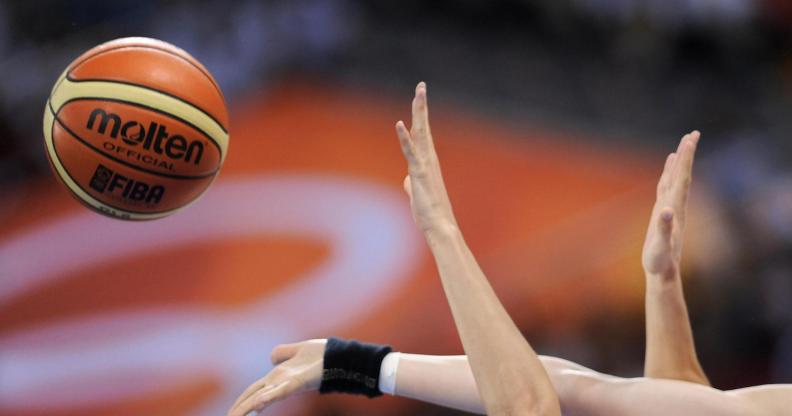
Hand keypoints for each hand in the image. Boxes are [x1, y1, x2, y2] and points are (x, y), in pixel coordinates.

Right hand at [227, 339, 325, 415]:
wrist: (338, 355)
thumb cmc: (321, 354)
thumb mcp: (296, 350)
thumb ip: (282, 353)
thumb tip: (271, 358)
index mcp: (277, 376)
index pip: (253, 389)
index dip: (241, 399)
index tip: (231, 412)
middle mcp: (279, 382)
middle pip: (253, 396)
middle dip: (240, 408)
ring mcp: (287, 384)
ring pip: (261, 397)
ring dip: (247, 407)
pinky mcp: (297, 383)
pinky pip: (279, 391)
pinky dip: (268, 397)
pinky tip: (257, 404)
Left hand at [396, 82, 457, 235]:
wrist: (440, 226)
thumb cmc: (429, 213)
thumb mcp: (416, 194)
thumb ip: (411, 184)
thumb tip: (407, 180)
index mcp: (426, 162)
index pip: (422, 134)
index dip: (420, 115)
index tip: (419, 97)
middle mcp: (429, 159)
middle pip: (423, 126)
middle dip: (421, 105)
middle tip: (421, 85)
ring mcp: (425, 165)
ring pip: (421, 133)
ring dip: (419, 112)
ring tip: (419, 93)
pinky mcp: (419, 174)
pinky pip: (410, 152)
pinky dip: (405, 138)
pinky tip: (400, 123)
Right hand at [641, 131, 699, 279]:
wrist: (663, 272)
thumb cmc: (660, 260)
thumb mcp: (660, 245)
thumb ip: (663, 227)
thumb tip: (665, 210)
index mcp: (675, 208)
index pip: (682, 178)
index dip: (685, 158)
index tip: (690, 139)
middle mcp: (675, 205)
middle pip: (682, 174)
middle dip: (687, 154)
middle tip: (692, 133)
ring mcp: (670, 209)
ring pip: (675, 179)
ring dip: (679, 162)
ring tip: (682, 146)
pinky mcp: (663, 213)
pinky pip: (666, 188)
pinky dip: (668, 175)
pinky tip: (668, 170)